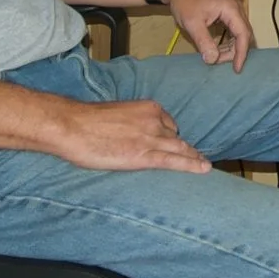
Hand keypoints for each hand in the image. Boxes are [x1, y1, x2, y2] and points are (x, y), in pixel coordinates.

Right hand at [57, 100, 210, 172]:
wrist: (73, 126)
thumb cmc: (86, 122)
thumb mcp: (116, 115)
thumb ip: (130, 123)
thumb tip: (131, 134)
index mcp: (148, 108)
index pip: (168, 124)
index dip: (171, 136)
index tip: (175, 143)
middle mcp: (155, 121)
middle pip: (176, 137)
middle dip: (187, 148)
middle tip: (199, 157)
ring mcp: (152, 138)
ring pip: (180, 149)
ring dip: (194, 158)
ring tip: (205, 165)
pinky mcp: (145, 156)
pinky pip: (175, 161)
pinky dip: (192, 165)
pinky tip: (204, 169)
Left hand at [163, 0, 253, 70]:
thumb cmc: (185, 1)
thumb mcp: (193, 23)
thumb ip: (204, 42)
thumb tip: (213, 60)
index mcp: (231, 9)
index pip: (243, 35)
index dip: (241, 53)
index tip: (236, 69)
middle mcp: (236, 9)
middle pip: (244, 35)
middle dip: (235, 52)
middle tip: (220, 63)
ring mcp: (232, 10)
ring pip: (239, 34)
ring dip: (231, 48)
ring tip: (216, 57)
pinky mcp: (226, 13)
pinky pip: (233, 30)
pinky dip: (227, 42)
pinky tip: (218, 49)